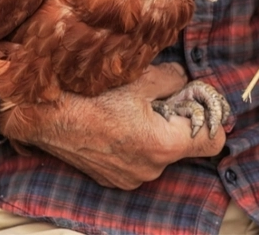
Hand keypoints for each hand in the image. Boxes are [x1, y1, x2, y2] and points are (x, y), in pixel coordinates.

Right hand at [0, 63, 225, 188]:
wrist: (44, 114)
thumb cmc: (92, 94)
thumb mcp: (142, 77)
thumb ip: (174, 79)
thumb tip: (185, 80)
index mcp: (163, 145)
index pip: (214, 142)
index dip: (211, 119)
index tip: (196, 103)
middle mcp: (151, 169)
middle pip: (184, 145)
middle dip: (178, 122)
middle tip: (159, 99)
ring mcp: (130, 178)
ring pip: (160, 152)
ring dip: (155, 132)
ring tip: (131, 110)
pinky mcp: (112, 179)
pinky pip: (139, 160)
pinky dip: (136, 143)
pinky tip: (116, 124)